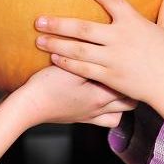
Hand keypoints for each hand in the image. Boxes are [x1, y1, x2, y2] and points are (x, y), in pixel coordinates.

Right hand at [15, 65, 136, 127]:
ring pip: (121, 112)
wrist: (29, 106)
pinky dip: (111, 112)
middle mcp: (101, 108)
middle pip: (130, 99)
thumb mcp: (69, 66)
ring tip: (120, 85)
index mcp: (101, 94)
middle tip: (131, 69)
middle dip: (133, 86)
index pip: (127, 82)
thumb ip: (87, 56)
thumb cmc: (47, 85)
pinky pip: (107, 121)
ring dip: (124, 100)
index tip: (134, 57)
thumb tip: (103, 42)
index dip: (132, 69)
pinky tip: (105, 102)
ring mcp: (92, 116)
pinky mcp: (83, 120)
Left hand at [35, 0, 163, 117]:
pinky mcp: (109, 77)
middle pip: (83, 28)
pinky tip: (54, 58)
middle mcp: (120, 38)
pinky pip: (83, 69)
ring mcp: (113, 59)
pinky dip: (67, 63)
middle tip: (39, 20)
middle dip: (59, 24)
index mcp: (134, 22)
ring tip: (39, 39)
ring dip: (56, 44)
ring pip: (78, 50)